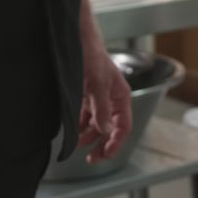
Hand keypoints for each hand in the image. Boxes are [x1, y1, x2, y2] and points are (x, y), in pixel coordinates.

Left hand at [78, 47, 132, 163]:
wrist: (75, 39)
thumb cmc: (90, 56)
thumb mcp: (96, 84)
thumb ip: (101, 109)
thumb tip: (106, 131)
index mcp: (121, 96)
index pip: (123, 126)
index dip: (116, 142)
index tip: (105, 155)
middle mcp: (112, 99)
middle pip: (111, 129)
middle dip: (101, 144)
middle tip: (91, 159)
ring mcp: (98, 97)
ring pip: (97, 124)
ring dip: (88, 136)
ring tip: (77, 143)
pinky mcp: (86, 95)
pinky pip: (86, 116)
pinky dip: (81, 125)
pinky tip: (74, 130)